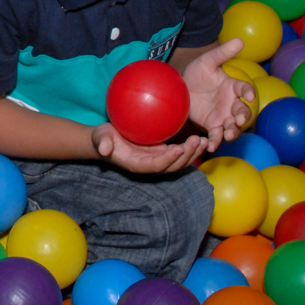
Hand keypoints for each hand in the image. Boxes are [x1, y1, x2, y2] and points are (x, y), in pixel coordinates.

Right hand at [91, 123, 207, 173]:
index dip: (168, 159)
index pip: (156, 165)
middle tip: (197, 141)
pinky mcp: (161, 152)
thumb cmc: (102, 138)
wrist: (106, 140)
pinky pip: (179, 153)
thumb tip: (104, 149)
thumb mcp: (100, 138)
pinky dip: (190, 148)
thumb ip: (103, 144)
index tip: (179, 149)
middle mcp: (150, 165)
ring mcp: (157, 159)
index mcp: (138, 165)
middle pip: (173, 166)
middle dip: (186, 156)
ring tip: (203, 141)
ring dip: (193, 153)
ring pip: (179, 162)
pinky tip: (199, 138)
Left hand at [182, 38, 255, 150]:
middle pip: (242, 111)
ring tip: (228, 136)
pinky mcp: (212, 125)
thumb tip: (240, 40)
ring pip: (233, 126)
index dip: (248, 92)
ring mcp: (223, 115)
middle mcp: (231, 103)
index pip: (244, 89)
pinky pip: (217, 135)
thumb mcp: (207, 61)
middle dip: (243, 117)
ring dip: (233, 132)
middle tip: (238, 121)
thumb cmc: (197, 73)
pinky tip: (210, 146)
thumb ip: (222, 53)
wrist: (180, 88)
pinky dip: (215, 142)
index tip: (248, 95)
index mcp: (233, 86)